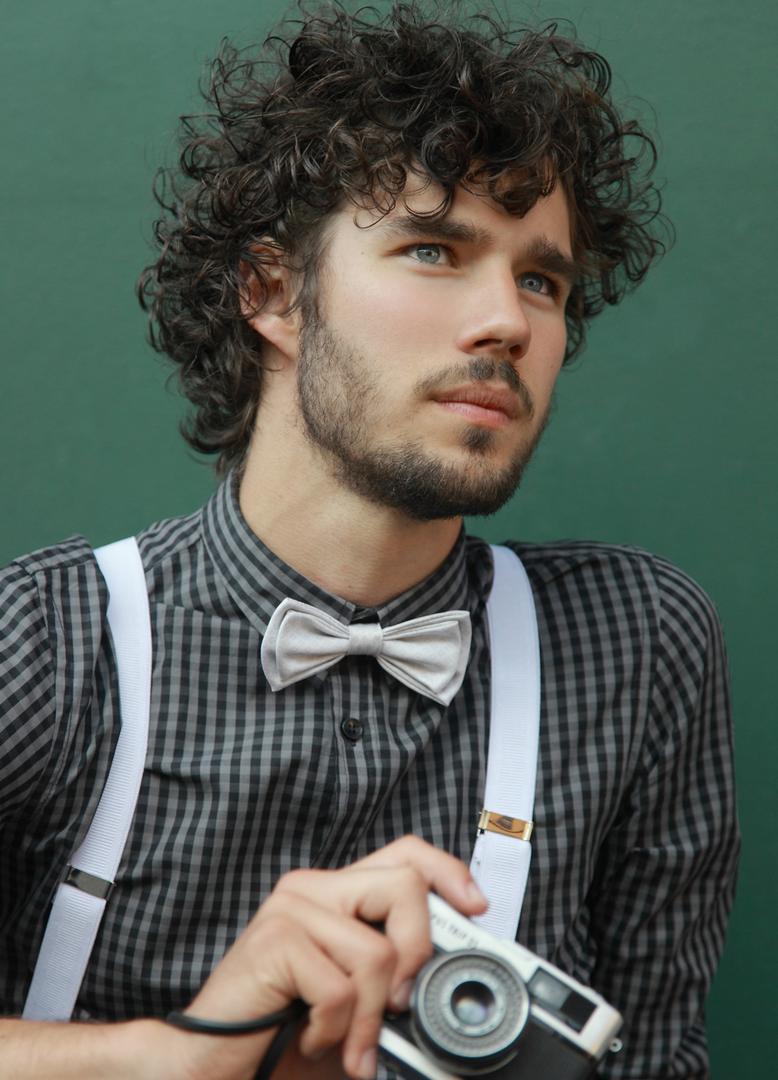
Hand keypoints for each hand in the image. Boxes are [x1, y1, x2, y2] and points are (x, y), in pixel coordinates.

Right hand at [173, 836, 487, 1079]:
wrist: (209, 1062)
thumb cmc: (282, 1033)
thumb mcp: (354, 997)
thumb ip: (392, 973)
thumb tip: (451, 972)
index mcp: (336, 893)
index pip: (405, 853)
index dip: (448, 870)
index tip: (476, 907)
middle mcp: (314, 888)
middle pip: (404, 885)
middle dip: (418, 955)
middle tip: (399, 1007)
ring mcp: (292, 908)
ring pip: (377, 951)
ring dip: (369, 1018)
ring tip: (343, 1042)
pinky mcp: (275, 940)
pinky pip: (339, 988)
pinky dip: (334, 1031)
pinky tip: (308, 1037)